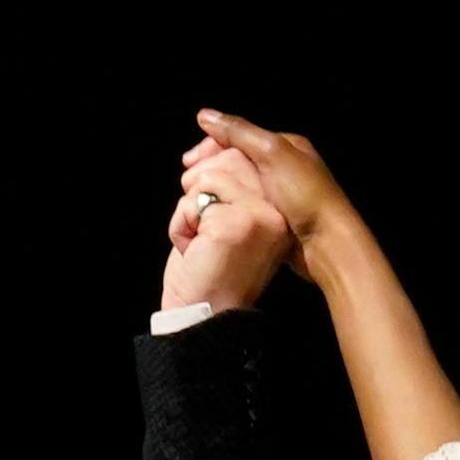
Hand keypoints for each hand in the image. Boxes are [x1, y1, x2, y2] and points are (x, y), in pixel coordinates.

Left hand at [163, 139, 295, 318]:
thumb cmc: (208, 273)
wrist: (202, 317)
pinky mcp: (236, 223)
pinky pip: (193, 199)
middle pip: (232, 157)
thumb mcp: (223, 221)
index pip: (249, 157)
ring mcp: (260, 216)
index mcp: (279, 213)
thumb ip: (226, 185)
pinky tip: (192, 249)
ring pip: (210, 176)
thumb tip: (209, 142)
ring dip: (188, 207)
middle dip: (198, 181)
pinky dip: (180, 223)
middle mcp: (278, 213)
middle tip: (194, 220)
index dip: (215, 153)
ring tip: (197, 239)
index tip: (193, 162)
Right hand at [185, 110, 368, 283]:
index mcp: (287, 145)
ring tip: (196, 199)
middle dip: (212, 168)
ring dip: (218, 189)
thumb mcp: (271, 154)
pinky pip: (248, 207)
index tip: (188, 162)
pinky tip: (217, 215)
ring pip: (241, 185)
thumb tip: (204, 115)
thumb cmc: (305, 196)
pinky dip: (231, 208)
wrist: (329, 245)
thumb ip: (238, 133)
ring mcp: (283, 194)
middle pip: (239, 160)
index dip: (212, 145)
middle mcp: (286, 166)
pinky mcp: (280, 218)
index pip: (240, 136)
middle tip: (187, 183)